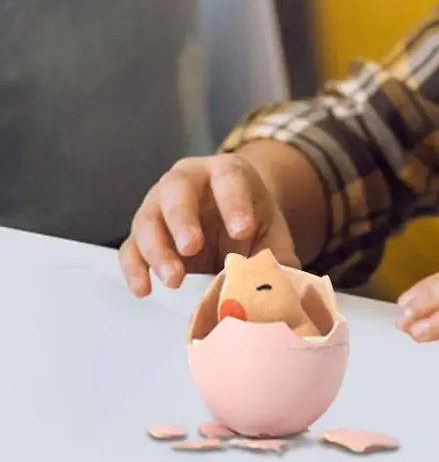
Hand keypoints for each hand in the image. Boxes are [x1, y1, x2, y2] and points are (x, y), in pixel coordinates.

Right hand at [118, 154, 299, 297]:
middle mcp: (188, 180)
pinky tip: (145, 289)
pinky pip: (131, 247)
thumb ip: (278, 255)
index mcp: (227, 172)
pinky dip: (135, 267)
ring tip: (174, 279)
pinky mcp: (143, 233)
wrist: (229, 222)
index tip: (242, 231)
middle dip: (182, 218)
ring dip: (157, 249)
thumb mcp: (271, 233)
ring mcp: (160, 204)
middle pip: (177, 189)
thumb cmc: (250, 223)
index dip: (234, 203)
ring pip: (148, 219)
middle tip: (191, 247)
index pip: (228, 178)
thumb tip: (284, 284)